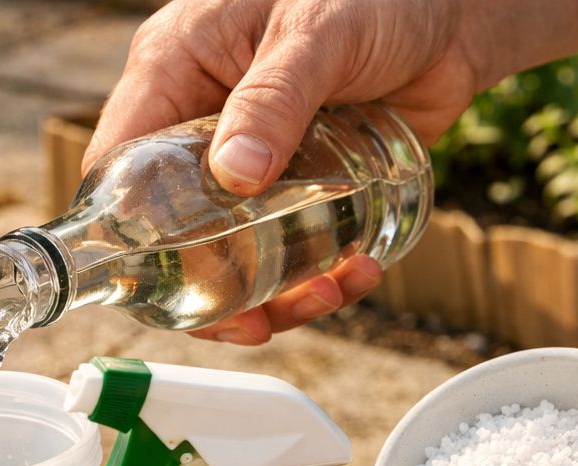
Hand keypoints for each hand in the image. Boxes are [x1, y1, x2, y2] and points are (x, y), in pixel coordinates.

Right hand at [85, 0, 577, 344]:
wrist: (458, 8)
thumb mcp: (315, 34)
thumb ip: (272, 100)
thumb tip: (235, 177)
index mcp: (176, 71)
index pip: (119, 166)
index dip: (127, 235)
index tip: (162, 288)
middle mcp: (207, 121)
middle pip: (177, 228)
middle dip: (215, 287)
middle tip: (253, 323)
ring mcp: (259, 159)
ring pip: (241, 250)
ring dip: (279, 291)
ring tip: (328, 292)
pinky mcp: (308, 184)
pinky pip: (298, 245)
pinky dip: (324, 272)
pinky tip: (358, 270)